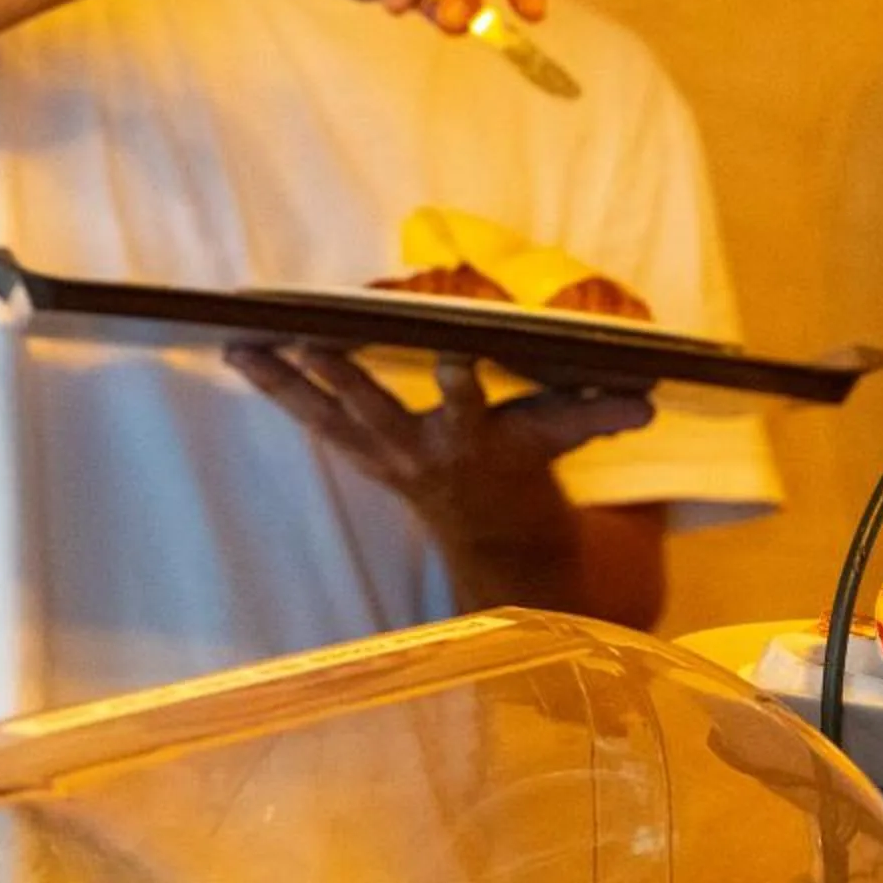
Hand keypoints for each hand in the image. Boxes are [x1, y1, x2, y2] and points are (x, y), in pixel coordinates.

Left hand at [224, 344, 650, 608]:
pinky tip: (239, 353)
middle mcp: (420, 450)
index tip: (455, 352)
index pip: (473, 408)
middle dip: (345, 379)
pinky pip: (310, 418)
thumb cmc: (531, 473)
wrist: (496, 539)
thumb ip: (597, 416)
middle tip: (310, 343)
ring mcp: (383, 454)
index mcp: (476, 441)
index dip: (462, 383)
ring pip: (328, 414)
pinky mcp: (359, 453)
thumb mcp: (565, 445)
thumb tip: (644, 398)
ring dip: (284, 380)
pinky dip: (275, 387)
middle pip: (377, 411)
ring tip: (241, 343)